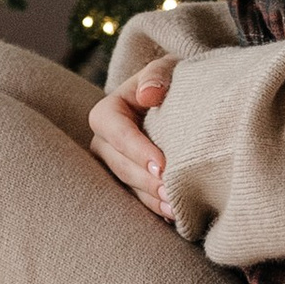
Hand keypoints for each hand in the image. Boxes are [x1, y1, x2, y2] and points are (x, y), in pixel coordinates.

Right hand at [89, 65, 174, 220]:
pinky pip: (138, 198)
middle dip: (145, 180)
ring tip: (175, 208)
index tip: (163, 165)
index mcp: (108, 112)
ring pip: (128, 186)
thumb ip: (157, 75)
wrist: (179, 99)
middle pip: (120, 165)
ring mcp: (115, 165)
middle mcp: (105, 142)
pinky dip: (155, 207)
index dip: (137, 150)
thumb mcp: (166, 69)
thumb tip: (148, 94)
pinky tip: (175, 214)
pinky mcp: (129, 182)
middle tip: (171, 192)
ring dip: (151, 199)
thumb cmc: (171, 80)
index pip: (117, 133)